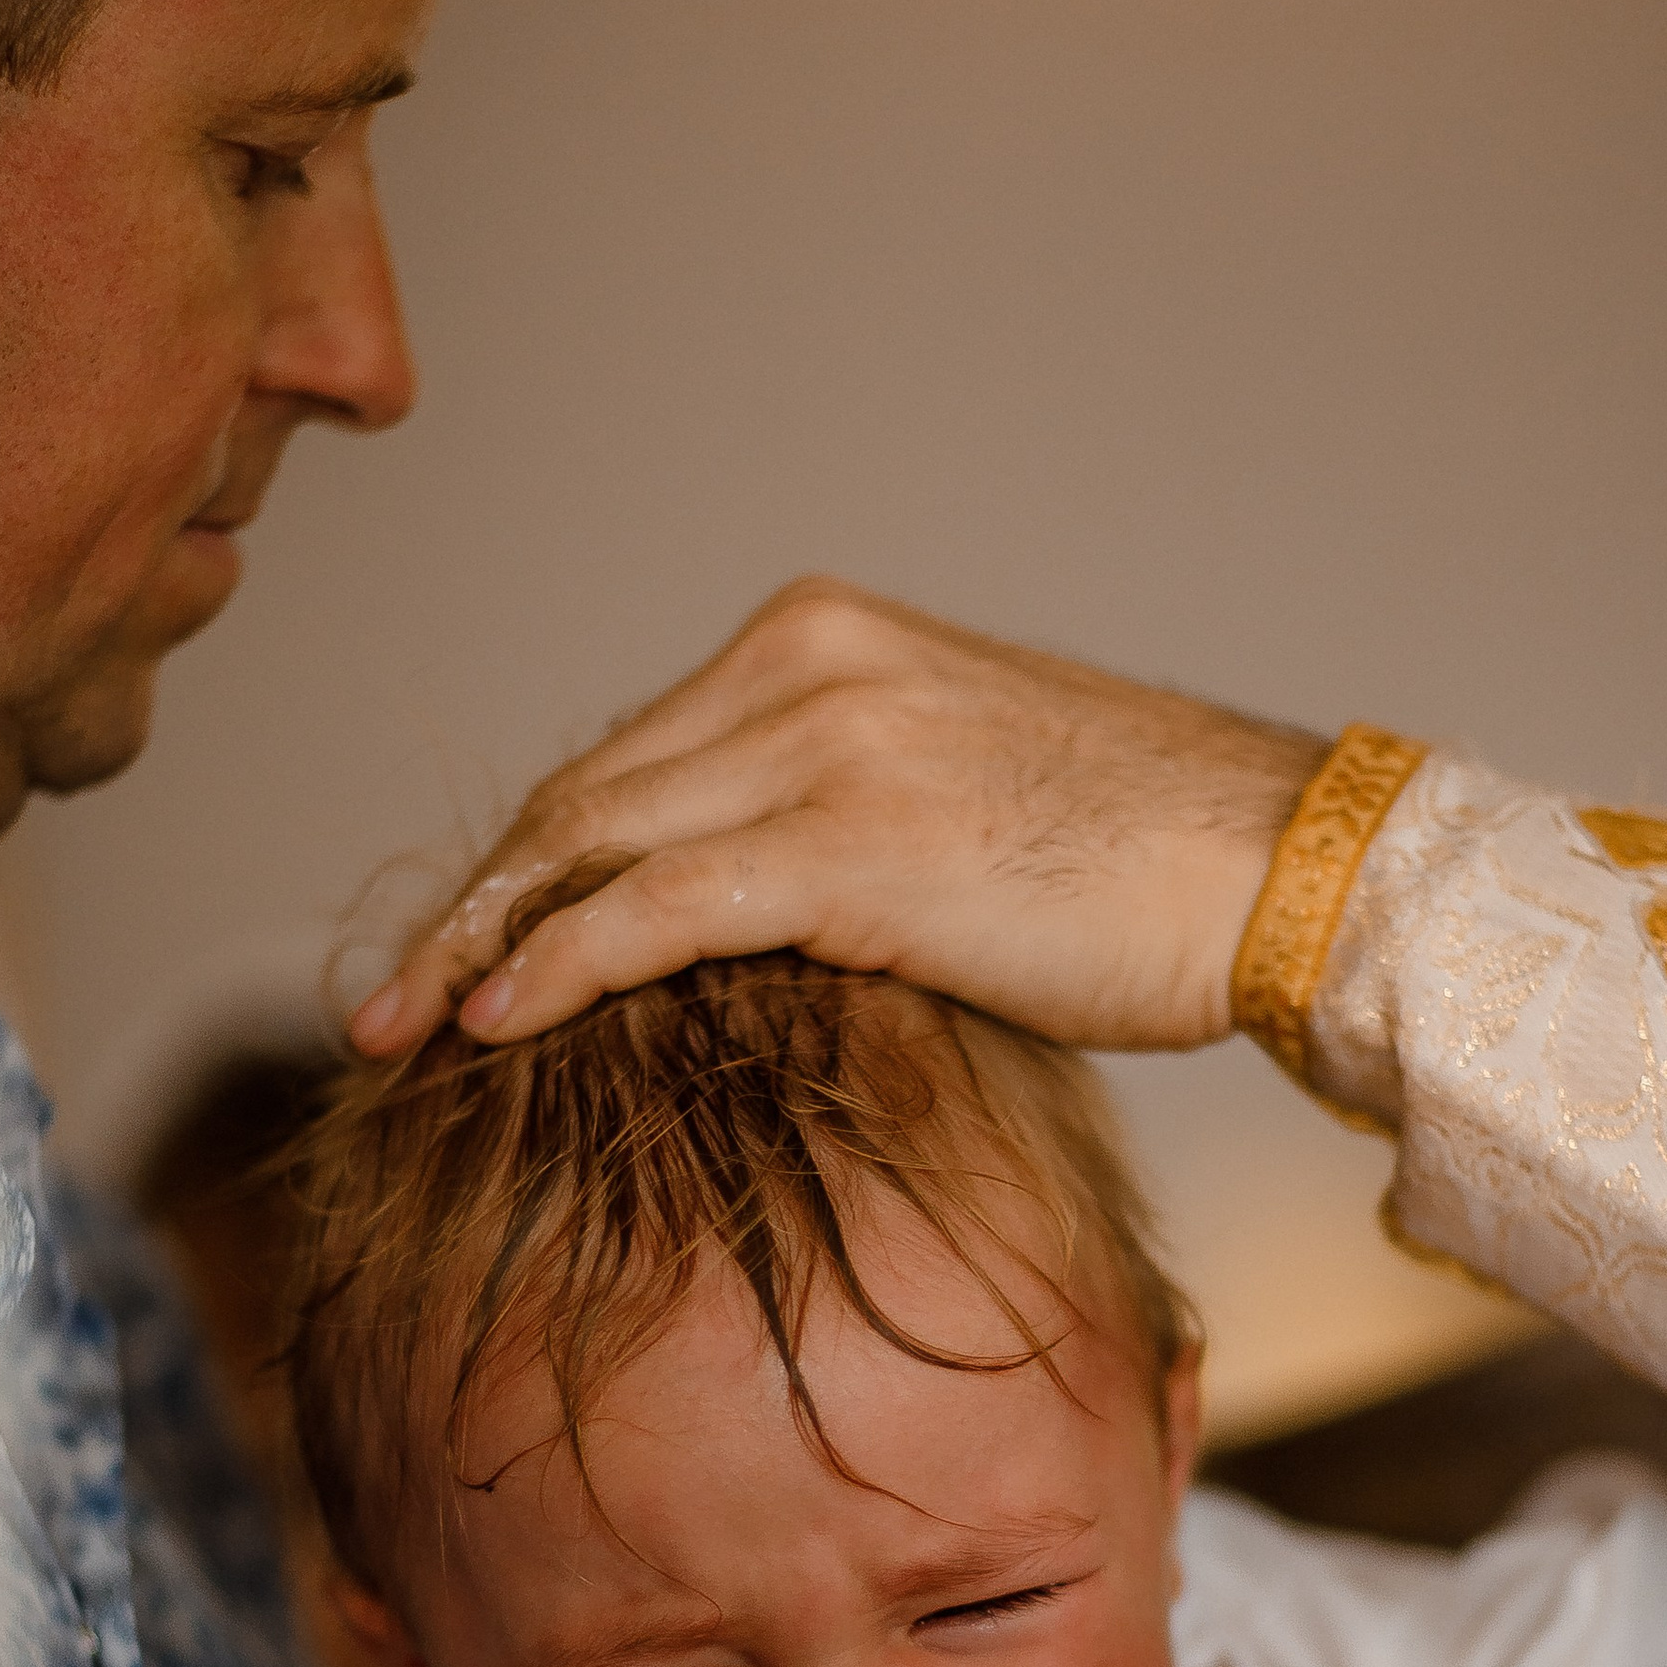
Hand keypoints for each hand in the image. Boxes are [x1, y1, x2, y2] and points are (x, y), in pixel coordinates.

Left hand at [347, 581, 1323, 1059]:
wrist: (1280, 867)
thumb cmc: (1146, 864)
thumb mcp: (962, 806)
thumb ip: (836, 826)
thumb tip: (751, 926)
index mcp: (825, 639)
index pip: (630, 756)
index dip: (530, 859)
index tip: (464, 940)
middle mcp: (807, 664)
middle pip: (584, 791)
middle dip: (474, 902)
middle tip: (385, 998)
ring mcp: (827, 742)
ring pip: (593, 842)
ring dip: (481, 942)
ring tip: (402, 1026)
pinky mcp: (851, 842)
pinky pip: (657, 906)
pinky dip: (559, 964)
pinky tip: (494, 1022)